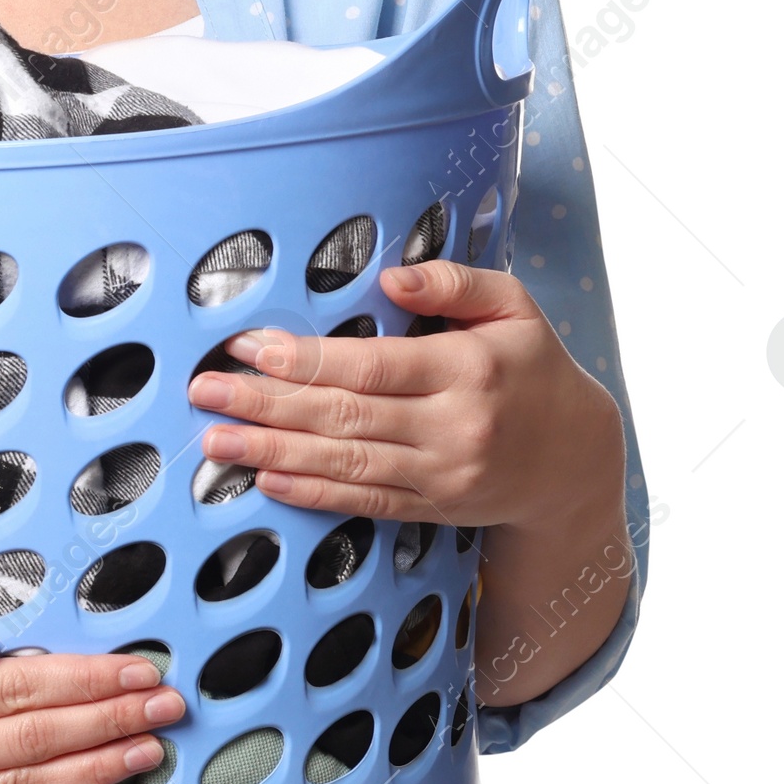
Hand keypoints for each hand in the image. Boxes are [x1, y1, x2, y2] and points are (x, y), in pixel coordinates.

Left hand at [187, 257, 632, 704]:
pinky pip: (363, 501)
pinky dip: (312, 493)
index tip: (248, 348)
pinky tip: (268, 478)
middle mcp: (453, 427)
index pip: (369, 366)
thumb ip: (454, 282)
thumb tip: (391, 276)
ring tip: (217, 439)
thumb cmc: (533, 369)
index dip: (304, 359)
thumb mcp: (513, 307)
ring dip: (274, 451)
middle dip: (267, 404)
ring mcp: (441, 475)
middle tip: (206, 392)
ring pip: (345, 464)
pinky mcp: (432, 507)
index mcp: (467, 369)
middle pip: (345, 416)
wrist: (576, 462)